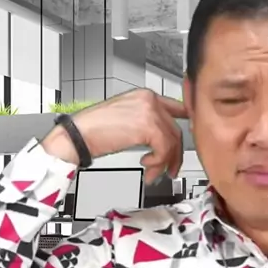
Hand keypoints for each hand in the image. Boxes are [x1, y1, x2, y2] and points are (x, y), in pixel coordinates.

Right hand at [43, 89, 187, 183]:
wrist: (77, 135)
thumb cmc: (93, 130)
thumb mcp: (125, 119)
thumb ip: (145, 123)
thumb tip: (160, 139)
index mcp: (144, 96)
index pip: (176, 106)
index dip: (186, 123)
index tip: (190, 136)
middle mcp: (149, 100)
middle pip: (176, 128)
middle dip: (175, 153)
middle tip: (170, 168)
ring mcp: (150, 111)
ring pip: (172, 140)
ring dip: (164, 162)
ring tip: (153, 172)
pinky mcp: (148, 126)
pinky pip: (165, 149)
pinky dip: (158, 162)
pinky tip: (146, 165)